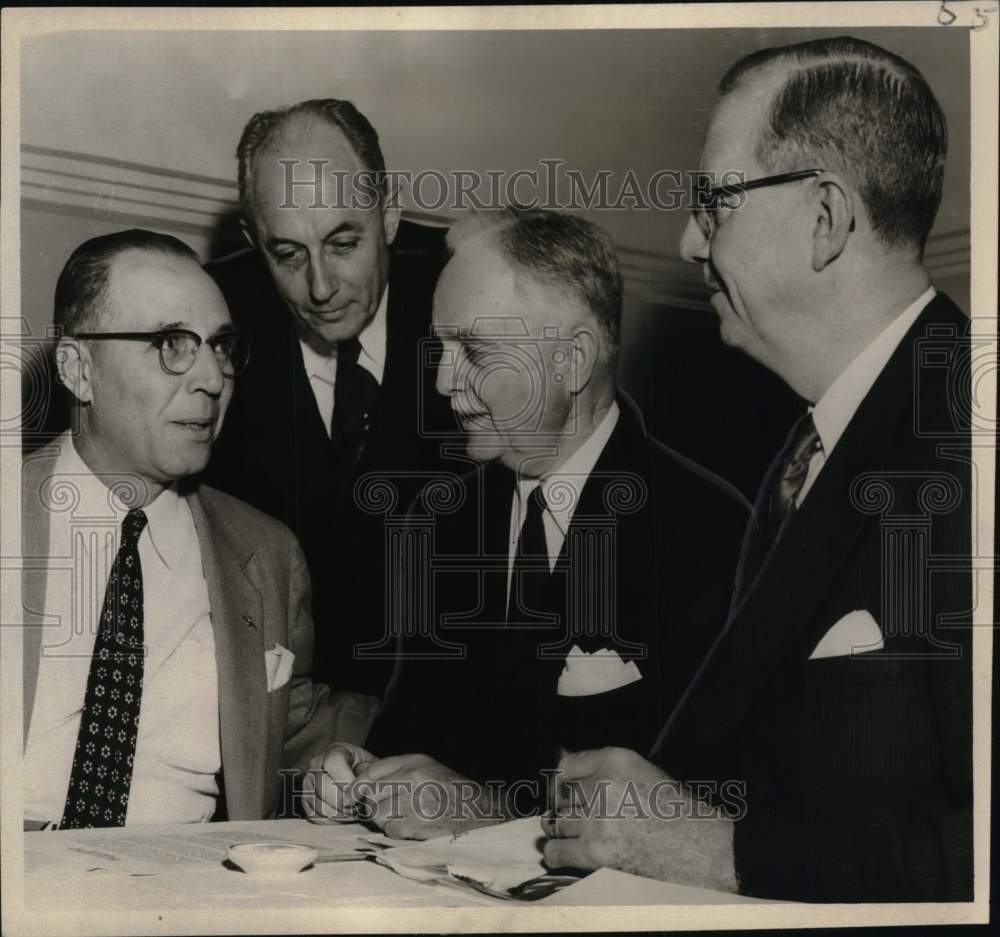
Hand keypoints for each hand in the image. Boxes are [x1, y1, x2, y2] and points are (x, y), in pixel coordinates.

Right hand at [300, 742, 375, 822]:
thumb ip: (370, 773)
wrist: (356, 776)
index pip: (333, 762)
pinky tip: (345, 816)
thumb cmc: (367, 771)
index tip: (359, 791)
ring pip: (319, 804)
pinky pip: (316, 817)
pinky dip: (332, 821)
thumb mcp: (373, 765)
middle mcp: (316, 764)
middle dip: (344, 801)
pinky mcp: (306, 801)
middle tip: (358, 806)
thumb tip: (363, 788)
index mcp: (335, 750)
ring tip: (354, 811)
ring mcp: (308, 783)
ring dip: (340, 813)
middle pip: (323, 786)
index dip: (347, 780)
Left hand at [354, 753, 502, 839]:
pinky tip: (409, 826)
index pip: (374, 770)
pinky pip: (390, 830)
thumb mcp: (425, 767)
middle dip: (373, 802)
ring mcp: (415, 803)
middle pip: (372, 793)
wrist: (477, 810)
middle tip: (384, 806)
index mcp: (415, 761)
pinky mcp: (418, 826)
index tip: (354, 793)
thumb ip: (394, 769)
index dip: (359, 783)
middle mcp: (414, 778)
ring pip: (377, 813)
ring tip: (399, 815)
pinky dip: (395, 831)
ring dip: (383, 818)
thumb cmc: (449, 788)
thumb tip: (359, 775)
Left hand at [540, 747, 737, 892]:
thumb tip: (559, 764)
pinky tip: (566, 851)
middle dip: (568, 807)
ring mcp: (596, 819)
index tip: (566, 790)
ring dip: (565, 829)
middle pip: (560, 795)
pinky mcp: (595, 852)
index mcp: (616, 759)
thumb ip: (600, 766)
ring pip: (557, 822)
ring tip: (581, 834)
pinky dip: (556, 852)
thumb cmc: (674, 810)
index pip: (567, 764)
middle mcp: (602, 784)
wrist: (700, 849)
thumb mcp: (641, 771)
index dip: (564, 780)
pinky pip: (556, 851)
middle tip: (581, 817)